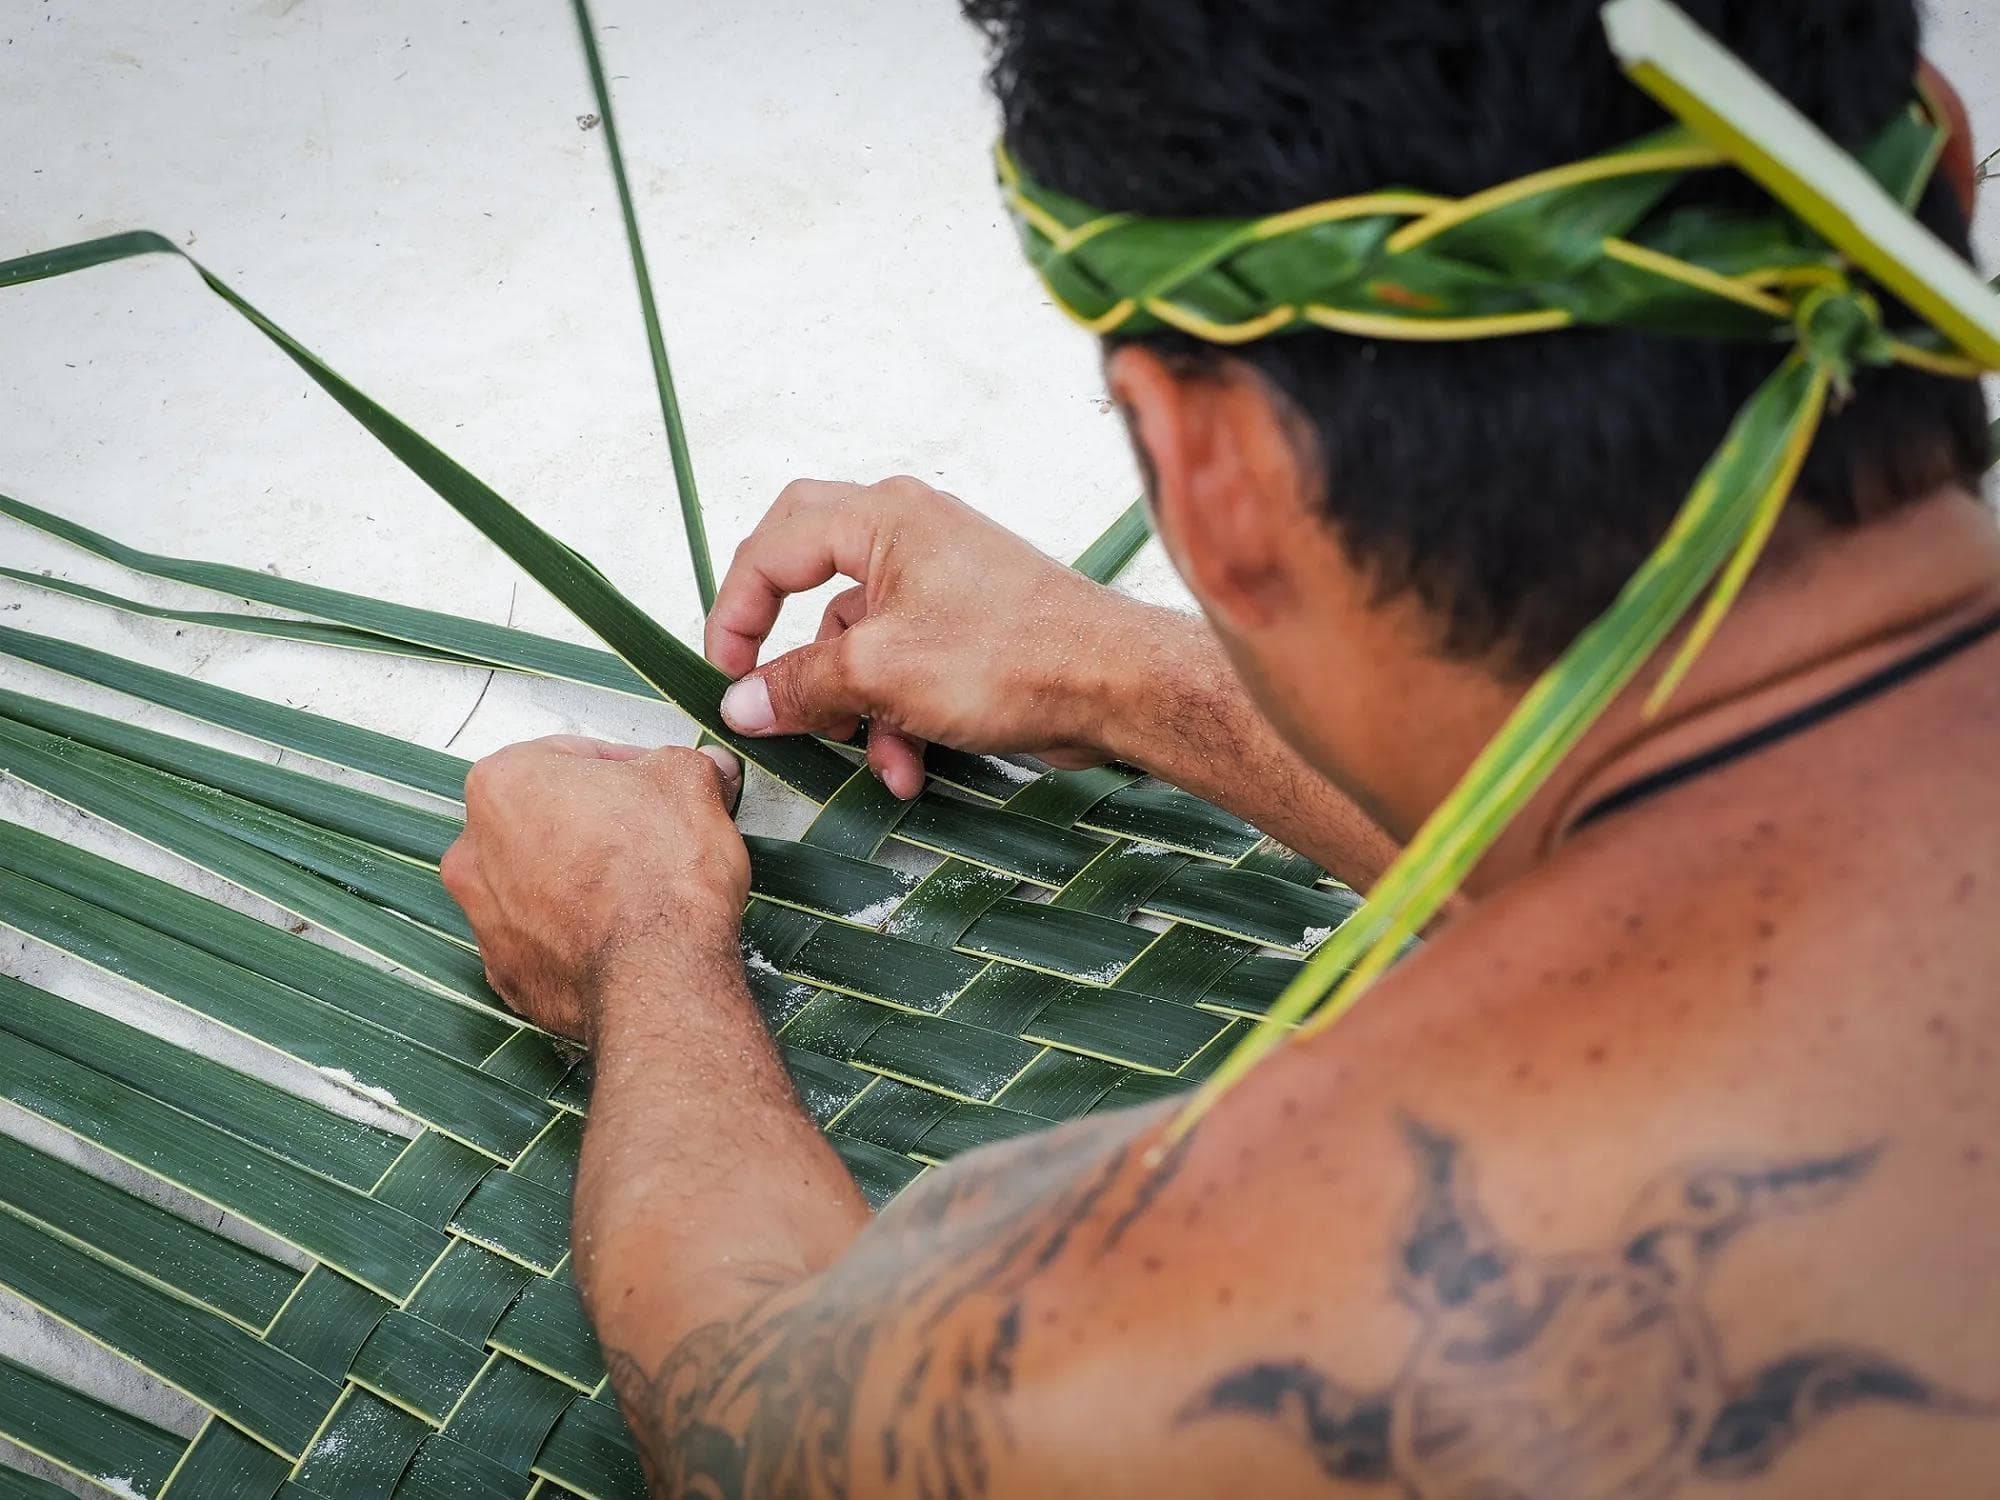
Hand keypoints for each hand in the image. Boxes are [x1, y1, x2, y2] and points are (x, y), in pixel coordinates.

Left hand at [440, 736, 747, 1040]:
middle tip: (648, 836)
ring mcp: (485, 918)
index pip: (572, 757)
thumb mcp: (689, 780)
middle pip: (545, 820)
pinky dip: (575, 935)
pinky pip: (543, 940)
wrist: (660, 971)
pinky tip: (619, 933)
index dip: (626, 769)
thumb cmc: (661, 874)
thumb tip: (700, 768)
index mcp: (505, 783)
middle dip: (594, 825)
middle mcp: (475, 849)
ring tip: (638, 889)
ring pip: (538, 882)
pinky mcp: (508, 972)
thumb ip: (687, 764)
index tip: (656, 787)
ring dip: (580, 880)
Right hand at [705, 476, 1136, 797]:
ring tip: (869, 753)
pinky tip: (907, 764)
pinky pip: (904, 666)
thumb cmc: (1015, 655)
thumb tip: (741, 703)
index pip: (774, 546)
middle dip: (790, 648)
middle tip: (764, 686)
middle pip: (812, 579)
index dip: (737, 611)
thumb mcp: (882, 673)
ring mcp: (942, 580)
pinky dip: (896, 716)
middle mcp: (910, 535)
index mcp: (883, 518)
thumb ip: (800, 685)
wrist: (1116, 687)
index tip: (726, 671)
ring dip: (854, 706)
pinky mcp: (967, 628)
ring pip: (860, 640)